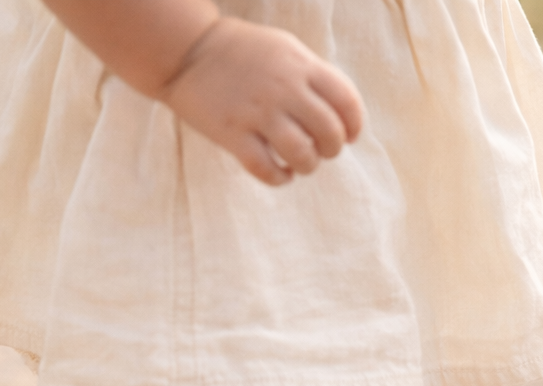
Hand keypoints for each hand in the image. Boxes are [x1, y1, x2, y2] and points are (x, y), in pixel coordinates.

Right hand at [159, 18, 364, 185]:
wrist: (188, 51)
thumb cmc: (241, 52)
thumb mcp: (285, 50)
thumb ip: (311, 77)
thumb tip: (337, 113)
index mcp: (301, 66)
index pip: (346, 100)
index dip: (354, 125)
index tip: (349, 135)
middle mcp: (284, 89)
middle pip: (329, 132)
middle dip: (332, 149)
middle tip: (322, 151)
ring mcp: (258, 114)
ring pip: (301, 154)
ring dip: (308, 165)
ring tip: (301, 164)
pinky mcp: (233, 135)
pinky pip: (266, 169)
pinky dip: (280, 178)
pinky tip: (281, 173)